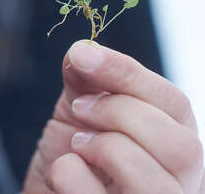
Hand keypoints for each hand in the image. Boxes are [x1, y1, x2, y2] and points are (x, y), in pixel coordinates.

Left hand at [23, 40, 204, 193]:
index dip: (127, 74)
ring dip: (105, 147)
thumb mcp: (79, 109)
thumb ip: (86, 80)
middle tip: (80, 107)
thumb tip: (83, 49)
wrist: (49, 191)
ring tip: (77, 142)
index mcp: (173, 139)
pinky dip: (73, 177)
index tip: (83, 55)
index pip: (173, 102)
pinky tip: (63, 173)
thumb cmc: (73, 152)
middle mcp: (178, 180)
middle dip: (120, 113)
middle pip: (179, 144)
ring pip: (155, 182)